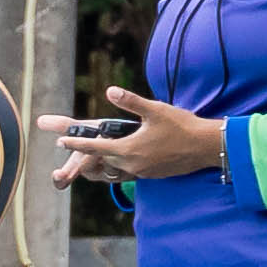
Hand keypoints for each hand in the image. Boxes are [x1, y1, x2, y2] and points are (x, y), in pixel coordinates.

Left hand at [84, 88, 226, 181]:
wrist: (207, 146)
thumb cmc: (182, 126)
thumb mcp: (155, 110)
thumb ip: (131, 102)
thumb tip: (110, 91)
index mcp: (128, 149)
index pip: (94, 147)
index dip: (75, 144)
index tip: (60, 142)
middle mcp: (132, 164)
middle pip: (103, 159)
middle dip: (90, 152)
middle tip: (75, 143)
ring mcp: (142, 172)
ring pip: (116, 167)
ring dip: (107, 159)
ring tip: (98, 150)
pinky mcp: (152, 175)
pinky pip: (130, 171)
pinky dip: (123, 164)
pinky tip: (125, 156)